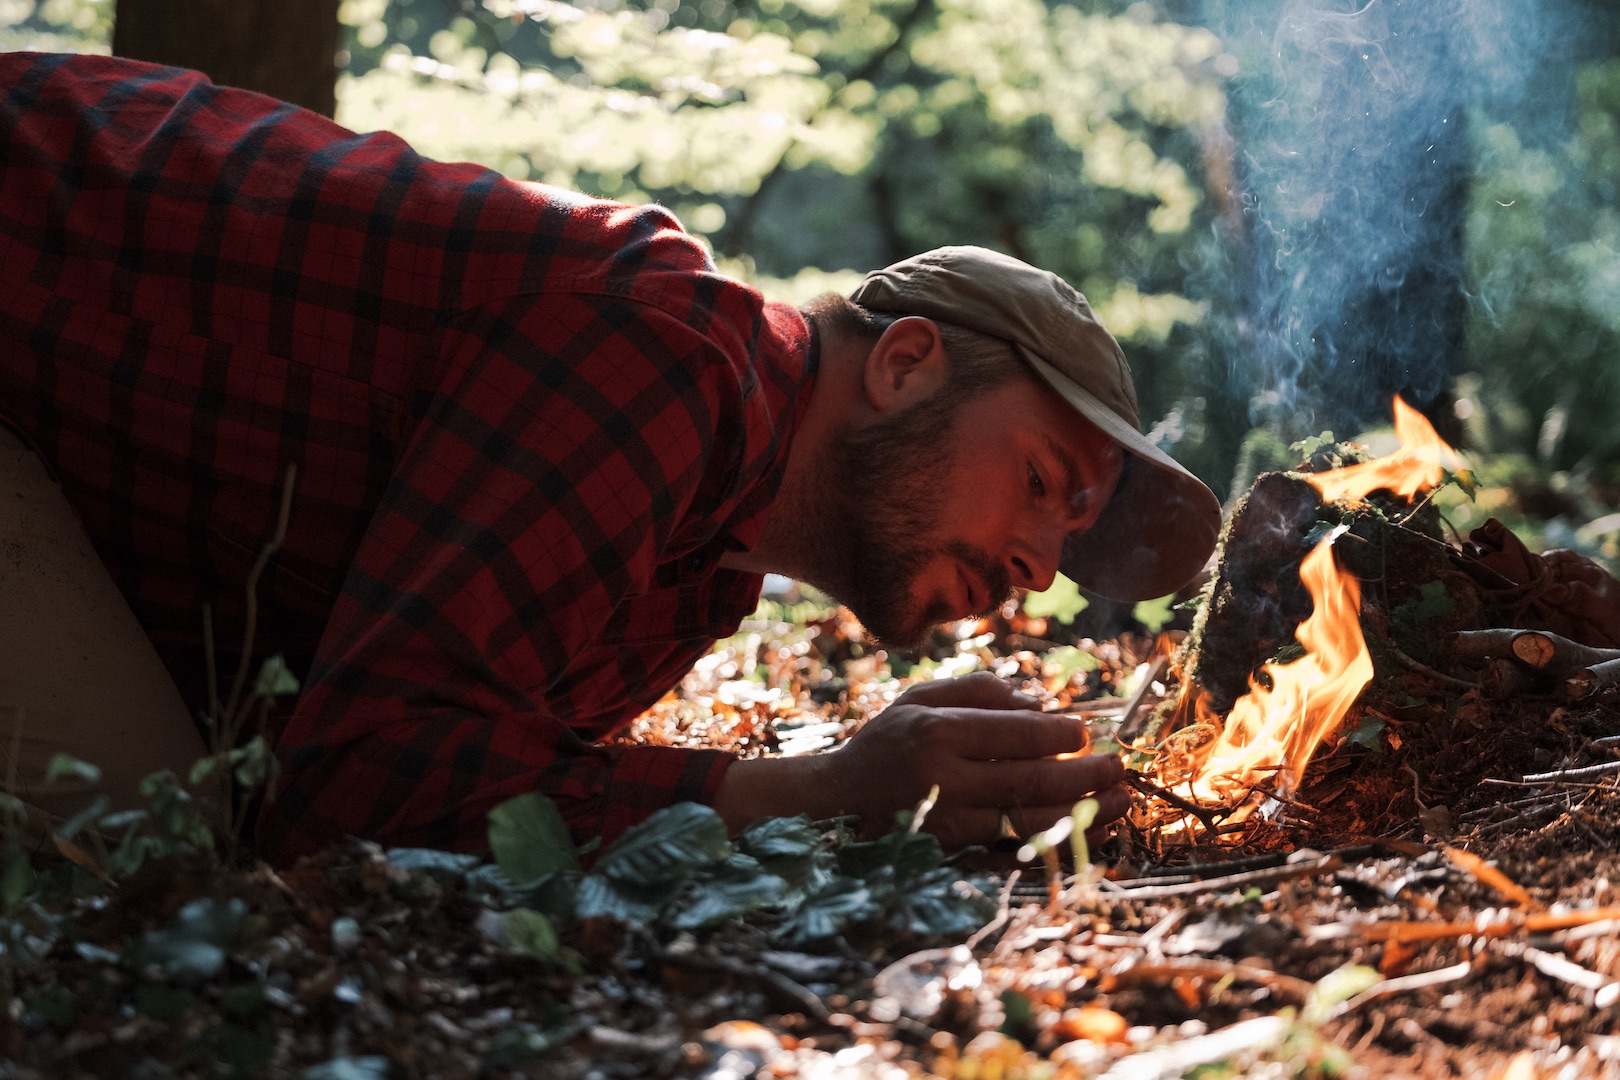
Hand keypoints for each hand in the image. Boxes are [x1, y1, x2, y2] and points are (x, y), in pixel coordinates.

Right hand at [814, 670, 1127, 847]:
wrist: (837, 803)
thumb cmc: (887, 743)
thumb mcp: (920, 699)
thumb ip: (979, 691)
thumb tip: (1041, 704)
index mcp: (937, 733)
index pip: (1017, 734)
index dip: (1061, 736)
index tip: (1084, 733)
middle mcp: (944, 781)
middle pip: (1033, 782)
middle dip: (1087, 777)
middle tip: (1119, 769)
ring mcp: (949, 826)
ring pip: (1032, 825)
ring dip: (1084, 816)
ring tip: (1118, 802)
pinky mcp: (953, 858)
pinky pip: (1017, 857)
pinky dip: (1058, 847)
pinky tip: (1088, 835)